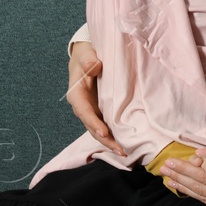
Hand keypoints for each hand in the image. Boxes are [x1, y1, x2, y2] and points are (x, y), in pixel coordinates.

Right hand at [66, 40, 124, 156]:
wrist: (89, 54)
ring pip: (100, 129)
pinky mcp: (102, 110)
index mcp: (76, 94)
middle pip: (92, 126)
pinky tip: (128, 141)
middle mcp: (83, 105)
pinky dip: (116, 134)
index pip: (84, 111)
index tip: (104, 133)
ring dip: (111, 141)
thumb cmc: (86, 54)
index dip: (93, 123)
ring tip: (126, 152)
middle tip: (121, 150)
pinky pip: (108, 124)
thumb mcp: (85, 54)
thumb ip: (88, 60)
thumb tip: (94, 65)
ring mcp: (93, 109)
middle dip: (105, 140)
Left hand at [163, 144, 205, 205]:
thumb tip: (201, 153)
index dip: (184, 170)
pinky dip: (200, 195)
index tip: (170, 162)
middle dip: (180, 179)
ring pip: (205, 199)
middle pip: (200, 190)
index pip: (203, 177)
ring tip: (170, 181)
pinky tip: (189, 190)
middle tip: (163, 170)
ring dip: (186, 189)